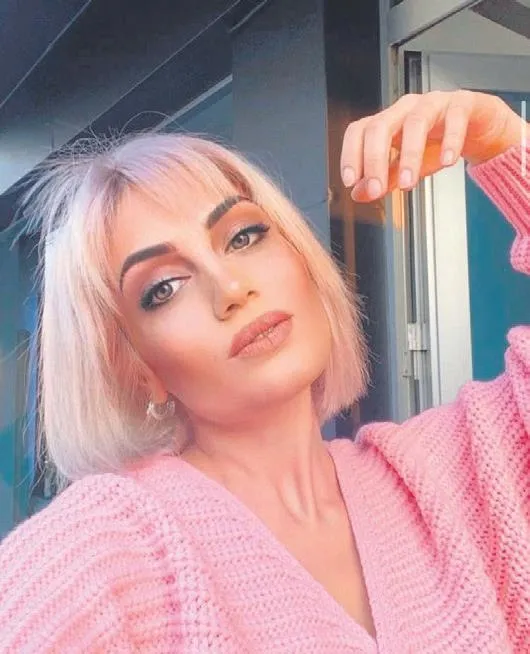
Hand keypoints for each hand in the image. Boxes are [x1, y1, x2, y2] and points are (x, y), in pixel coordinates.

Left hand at [340, 90, 525, 201]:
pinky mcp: (462, 104)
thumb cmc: (437, 143)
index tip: (351, 181)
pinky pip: (455, 117)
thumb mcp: (406, 166)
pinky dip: (451, 140)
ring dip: (409, 155)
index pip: (359, 131)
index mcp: (387, 122)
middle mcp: (405, 110)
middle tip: (377, 190)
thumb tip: (358, 194)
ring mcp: (433, 103)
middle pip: (380, 126)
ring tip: (408, 183)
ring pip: (416, 122)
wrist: (476, 129)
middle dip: (375, 160)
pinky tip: (447, 162)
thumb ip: (383, 179)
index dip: (350, 154)